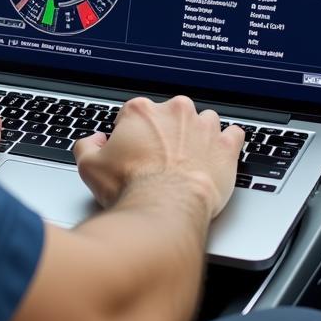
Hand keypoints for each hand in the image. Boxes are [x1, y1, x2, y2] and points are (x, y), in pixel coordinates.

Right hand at [72, 95, 245, 220]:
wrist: (165, 210)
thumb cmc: (131, 188)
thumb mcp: (89, 167)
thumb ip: (86, 146)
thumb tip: (94, 141)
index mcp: (141, 110)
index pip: (135, 113)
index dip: (132, 134)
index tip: (134, 151)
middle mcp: (174, 111)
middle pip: (170, 114)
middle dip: (165, 132)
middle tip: (160, 158)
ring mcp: (203, 127)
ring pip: (203, 120)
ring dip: (197, 134)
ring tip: (190, 157)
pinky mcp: (225, 147)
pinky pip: (233, 134)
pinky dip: (227, 142)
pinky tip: (219, 153)